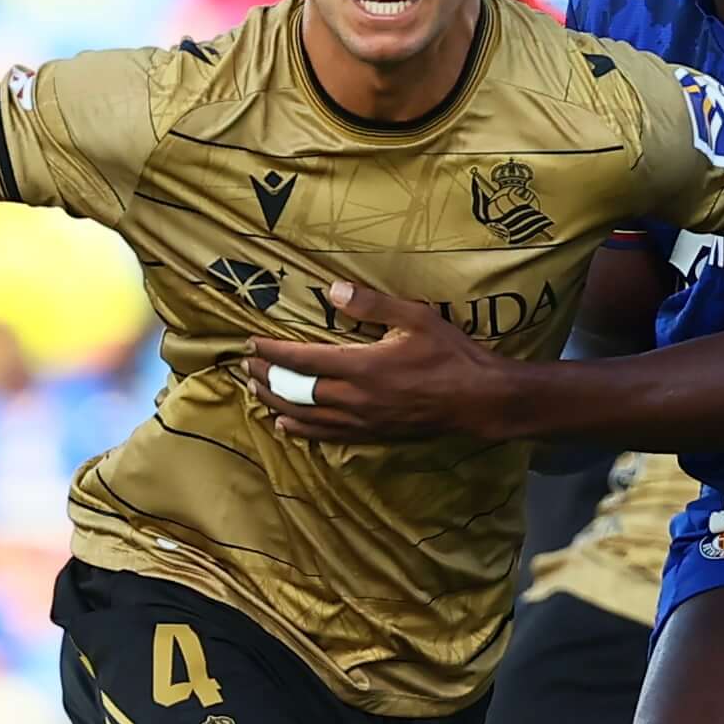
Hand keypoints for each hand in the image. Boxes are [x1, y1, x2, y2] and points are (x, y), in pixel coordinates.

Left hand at [240, 281, 513, 442]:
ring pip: (305, 416)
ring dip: (276, 402)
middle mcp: (354, 398)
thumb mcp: (415, 317)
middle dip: (267, 376)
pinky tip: (286, 424)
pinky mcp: (372, 434)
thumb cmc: (450, 354)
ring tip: (256, 391)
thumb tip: (334, 288)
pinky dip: (301, 429)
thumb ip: (372, 304)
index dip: (273, 351)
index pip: (303, 359)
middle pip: (296, 389)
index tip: (251, 343)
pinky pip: (327, 435)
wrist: (477, 399)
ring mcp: (361, 420)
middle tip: (246, 366)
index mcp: (361, 366)